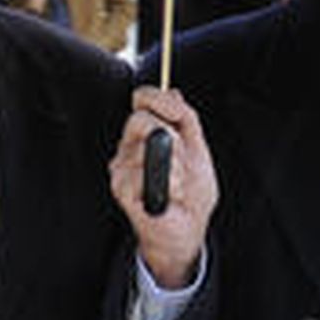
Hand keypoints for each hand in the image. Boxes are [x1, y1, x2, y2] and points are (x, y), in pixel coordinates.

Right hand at [108, 86, 217, 289]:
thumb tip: (173, 91)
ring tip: (177, 184)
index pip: (143, 97)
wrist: (187, 228)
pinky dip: (166, 186)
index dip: (160, 100)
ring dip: (175, 167)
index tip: (177, 116)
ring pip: (147, 146)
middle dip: (172, 139)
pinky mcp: (121, 187)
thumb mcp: (198, 147)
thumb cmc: (191, 192)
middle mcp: (130, 145)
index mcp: (148, 131)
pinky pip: (144, 172)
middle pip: (141, 118)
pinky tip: (169, 196)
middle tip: (182, 161)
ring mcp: (122, 166)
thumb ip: (185, 117)